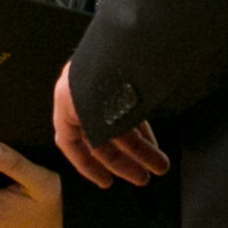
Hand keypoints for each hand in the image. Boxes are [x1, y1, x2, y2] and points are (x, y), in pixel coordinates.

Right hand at [53, 66, 169, 187]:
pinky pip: (132, 113)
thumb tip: (112, 154)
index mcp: (67, 103)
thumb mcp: (94, 115)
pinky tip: (155, 145)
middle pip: (102, 138)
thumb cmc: (103, 82)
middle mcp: (83, 97)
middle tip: (144, 179)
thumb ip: (98, 135)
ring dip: (141, 149)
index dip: (86, 165)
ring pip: (121, 127)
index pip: (70, 143)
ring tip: (161, 167)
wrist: (125, 44)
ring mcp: (106, 90)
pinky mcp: (126, 84)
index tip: (106, 183)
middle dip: (124, 161)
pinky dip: (142, 131)